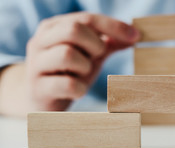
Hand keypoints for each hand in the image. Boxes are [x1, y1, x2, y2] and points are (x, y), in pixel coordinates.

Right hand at [25, 12, 139, 110]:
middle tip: (96, 58)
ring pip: (67, 54)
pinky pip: (67, 84)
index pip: (87, 19)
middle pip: (73, 30)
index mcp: (54, 27)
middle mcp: (41, 41)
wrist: (40, 99)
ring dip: (85, 66)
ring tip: (82, 74)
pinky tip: (78, 91)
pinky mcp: (39, 89)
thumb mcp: (89, 55)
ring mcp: (36, 65)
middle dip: (95, 45)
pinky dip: (80, 89)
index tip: (136, 36)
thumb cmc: (68, 73)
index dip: (114, 26)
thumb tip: (135, 35)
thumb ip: (109, 43)